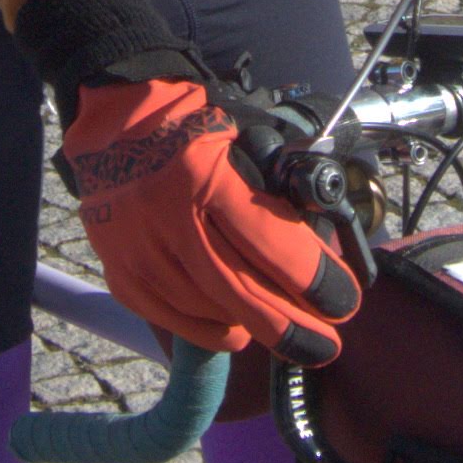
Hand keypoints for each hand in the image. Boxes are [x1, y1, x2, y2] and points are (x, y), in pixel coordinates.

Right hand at [59, 71, 359, 364]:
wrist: (119, 117)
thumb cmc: (194, 126)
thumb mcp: (246, 140)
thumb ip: (275, 193)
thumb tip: (317, 249)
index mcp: (203, 175)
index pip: (267, 243)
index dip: (311, 280)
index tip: (342, 302)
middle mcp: (166, 217)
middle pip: (238, 290)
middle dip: (290, 325)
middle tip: (325, 345)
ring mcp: (138, 249)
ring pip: (206, 309)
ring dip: (252, 326)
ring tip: (285, 331)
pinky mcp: (120, 269)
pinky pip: (169, 317)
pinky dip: (207, 330)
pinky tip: (235, 331)